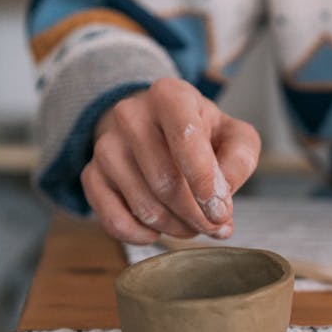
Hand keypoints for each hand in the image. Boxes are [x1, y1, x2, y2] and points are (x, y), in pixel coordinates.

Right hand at [81, 78, 260, 243]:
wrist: (155, 127)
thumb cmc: (201, 134)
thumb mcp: (234, 136)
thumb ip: (240, 161)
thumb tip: (222, 199)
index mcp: (170, 96)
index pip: (185, 137)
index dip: (204, 180)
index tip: (220, 212)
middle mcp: (131, 115)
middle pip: (165, 183)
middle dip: (196, 215)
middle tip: (213, 224)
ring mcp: (106, 146)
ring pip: (145, 207)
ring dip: (175, 228)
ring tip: (190, 222)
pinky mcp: (91, 175)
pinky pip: (115, 221)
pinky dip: (142, 236)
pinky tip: (158, 230)